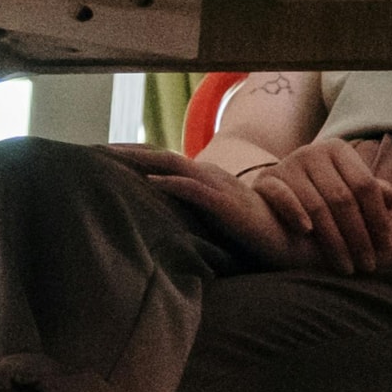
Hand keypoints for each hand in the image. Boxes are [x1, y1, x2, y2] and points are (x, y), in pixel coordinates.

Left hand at [120, 152, 312, 270]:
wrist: (295, 241)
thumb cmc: (259, 233)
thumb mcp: (220, 218)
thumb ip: (197, 211)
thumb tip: (167, 216)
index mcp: (207, 179)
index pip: (164, 162)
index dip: (135, 155)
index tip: (104, 155)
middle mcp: (211, 177)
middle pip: (162, 157)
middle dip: (128, 152)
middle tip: (95, 150)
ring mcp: (219, 189)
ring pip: (174, 166)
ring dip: (142, 161)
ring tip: (112, 158)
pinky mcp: (228, 206)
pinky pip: (196, 190)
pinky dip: (173, 184)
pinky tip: (151, 183)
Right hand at [232, 138, 391, 273]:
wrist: (280, 187)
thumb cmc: (325, 191)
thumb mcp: (350, 188)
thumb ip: (374, 193)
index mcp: (338, 150)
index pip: (365, 186)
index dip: (378, 218)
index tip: (386, 247)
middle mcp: (312, 152)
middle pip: (342, 199)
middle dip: (358, 236)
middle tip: (369, 266)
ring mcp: (287, 164)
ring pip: (317, 206)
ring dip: (333, 240)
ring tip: (347, 267)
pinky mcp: (265, 179)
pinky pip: (281, 196)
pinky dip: (294, 213)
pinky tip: (307, 233)